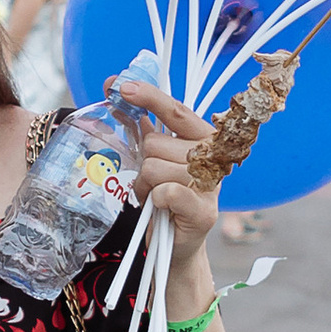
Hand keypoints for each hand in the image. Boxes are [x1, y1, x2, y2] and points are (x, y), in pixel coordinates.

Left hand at [112, 78, 223, 252]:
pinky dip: (154, 199)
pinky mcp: (203, 210)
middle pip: (155, 143)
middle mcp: (212, 155)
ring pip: (153, 168)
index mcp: (203, 136)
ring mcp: (211, 183)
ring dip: (144, 185)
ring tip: (154, 196)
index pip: (176, 110)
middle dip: (143, 163)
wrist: (176, 244)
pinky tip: (159, 206)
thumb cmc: (166, 196)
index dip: (149, 96)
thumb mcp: (155, 158)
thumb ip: (143, 126)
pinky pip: (164, 192)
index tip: (122, 87)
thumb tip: (118, 88)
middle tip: (151, 181)